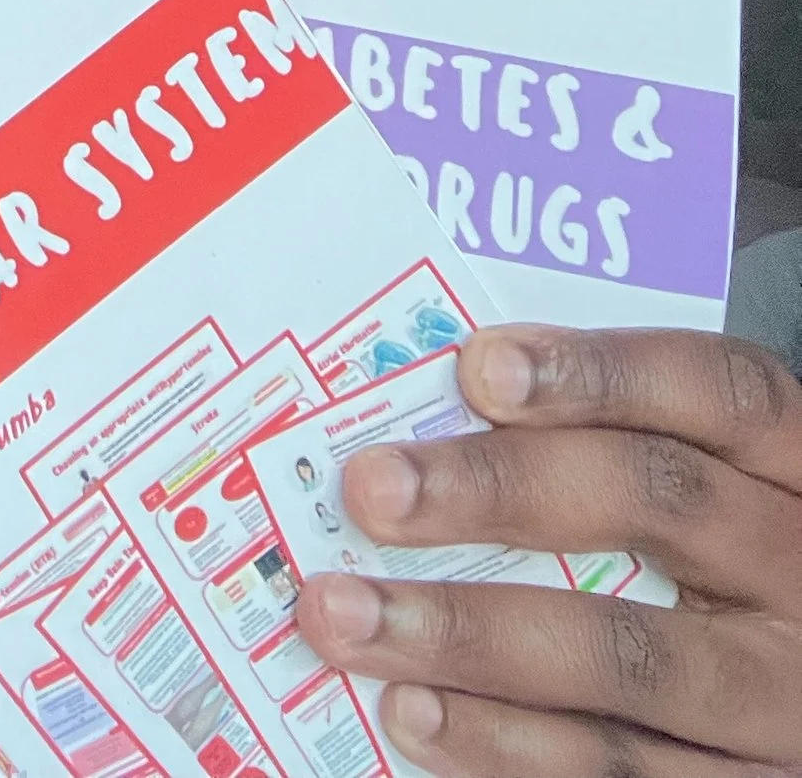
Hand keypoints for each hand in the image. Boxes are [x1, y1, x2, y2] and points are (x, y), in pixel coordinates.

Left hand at [294, 325, 801, 771]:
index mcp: (792, 469)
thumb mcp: (718, 488)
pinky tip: (417, 716)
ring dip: (467, 636)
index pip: (715, 391)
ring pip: (626, 657)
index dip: (600, 373)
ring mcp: (784, 698)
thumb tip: (436, 410)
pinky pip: (625, 773)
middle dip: (498, 489)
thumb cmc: (729, 569)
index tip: (477, 368)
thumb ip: (610, 445)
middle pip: (658, 503)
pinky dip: (507, 748)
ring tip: (349, 616)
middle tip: (371, 489)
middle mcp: (800, 573)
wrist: (800, 695)